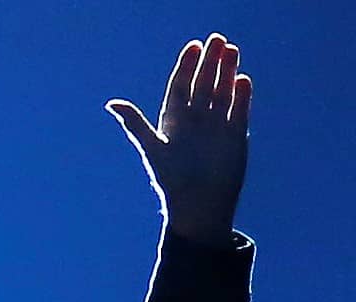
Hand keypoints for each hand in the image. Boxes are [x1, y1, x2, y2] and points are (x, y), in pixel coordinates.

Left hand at [107, 34, 252, 245]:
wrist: (198, 207)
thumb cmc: (171, 181)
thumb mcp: (151, 149)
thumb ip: (135, 124)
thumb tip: (111, 103)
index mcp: (173, 120)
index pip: (180, 85)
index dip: (186, 65)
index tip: (194, 46)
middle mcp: (195, 120)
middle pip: (203, 83)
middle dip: (210, 62)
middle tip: (218, 40)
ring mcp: (216, 126)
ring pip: (222, 92)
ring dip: (227, 72)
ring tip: (232, 51)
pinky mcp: (235, 136)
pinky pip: (239, 110)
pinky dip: (242, 96)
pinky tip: (243, 80)